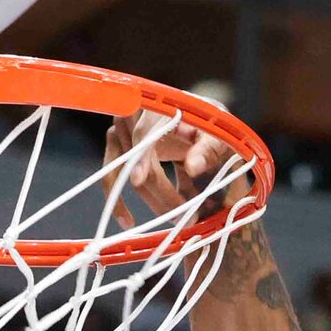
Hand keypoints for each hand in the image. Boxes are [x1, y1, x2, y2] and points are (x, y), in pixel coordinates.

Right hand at [103, 111, 249, 223]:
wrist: (203, 128)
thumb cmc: (212, 128)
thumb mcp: (219, 136)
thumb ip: (209, 149)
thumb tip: (192, 166)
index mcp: (160, 108)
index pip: (144, 134)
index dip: (141, 157)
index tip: (139, 181)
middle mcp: (135, 116)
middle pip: (136, 159)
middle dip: (160, 193)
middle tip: (188, 217)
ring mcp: (123, 131)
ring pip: (122, 172)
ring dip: (149, 200)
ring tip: (174, 222)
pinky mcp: (120, 148)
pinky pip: (111, 175)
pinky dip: (118, 199)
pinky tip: (127, 220)